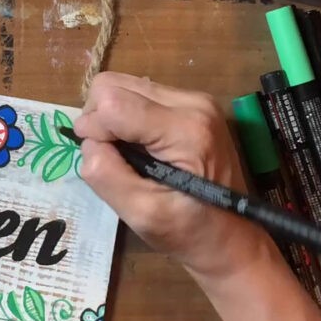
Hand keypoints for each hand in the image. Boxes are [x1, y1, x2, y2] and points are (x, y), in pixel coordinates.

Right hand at [74, 72, 273, 278]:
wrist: (232, 236)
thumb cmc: (189, 231)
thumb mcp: (142, 214)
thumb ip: (107, 174)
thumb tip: (88, 141)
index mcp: (185, 129)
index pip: (112, 102)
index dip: (93, 129)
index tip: (101, 160)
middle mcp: (193, 102)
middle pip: (114, 84)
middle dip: (100, 120)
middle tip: (112, 158)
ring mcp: (195, 99)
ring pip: (124, 85)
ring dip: (113, 118)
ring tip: (129, 155)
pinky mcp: (193, 102)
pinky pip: (140, 94)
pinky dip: (129, 117)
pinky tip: (142, 147)